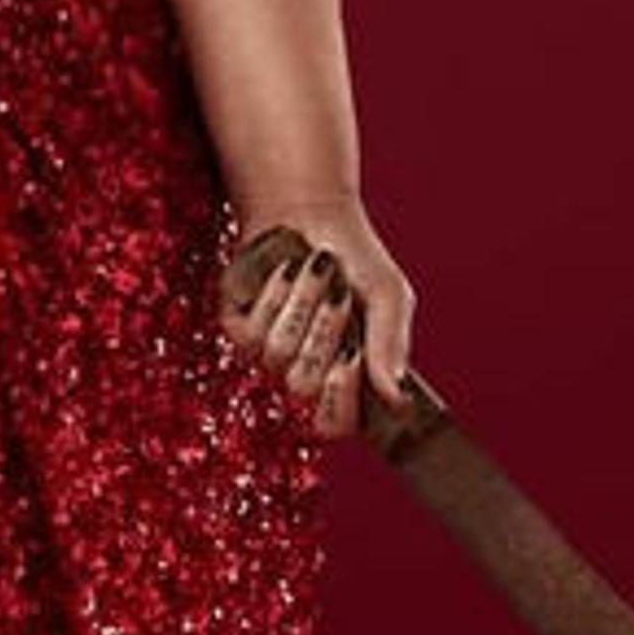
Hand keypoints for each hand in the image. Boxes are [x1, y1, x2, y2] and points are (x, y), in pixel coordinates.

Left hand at [217, 190, 417, 441]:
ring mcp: (266, 353)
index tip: (352, 356)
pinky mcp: (237, 328)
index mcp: (345, 377)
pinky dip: (275, 294)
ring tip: (317, 271)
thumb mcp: (389, 296)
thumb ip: (391, 346)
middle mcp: (302, 373)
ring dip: (303, 304)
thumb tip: (396, 397)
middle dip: (325, 334)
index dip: (340, 398)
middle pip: (302, 388)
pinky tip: (286, 271)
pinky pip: (251, 331)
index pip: (335, 423)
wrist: (312, 211)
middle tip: (340, 296)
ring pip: (277, 355)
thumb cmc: (356, 258)